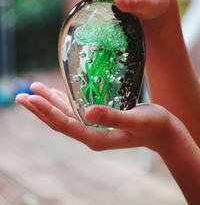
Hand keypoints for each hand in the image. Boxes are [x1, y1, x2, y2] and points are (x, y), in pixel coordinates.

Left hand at [15, 82, 175, 151]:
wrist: (162, 130)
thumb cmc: (153, 125)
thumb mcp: (136, 120)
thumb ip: (113, 117)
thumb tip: (88, 111)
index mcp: (96, 137)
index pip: (65, 125)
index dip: (47, 112)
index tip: (32, 99)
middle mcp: (90, 134)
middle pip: (59, 121)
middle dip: (39, 109)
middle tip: (21, 95)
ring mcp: (93, 127)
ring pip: (64, 115)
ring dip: (48, 103)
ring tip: (32, 91)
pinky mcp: (97, 119)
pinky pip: (75, 110)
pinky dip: (63, 101)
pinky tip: (55, 93)